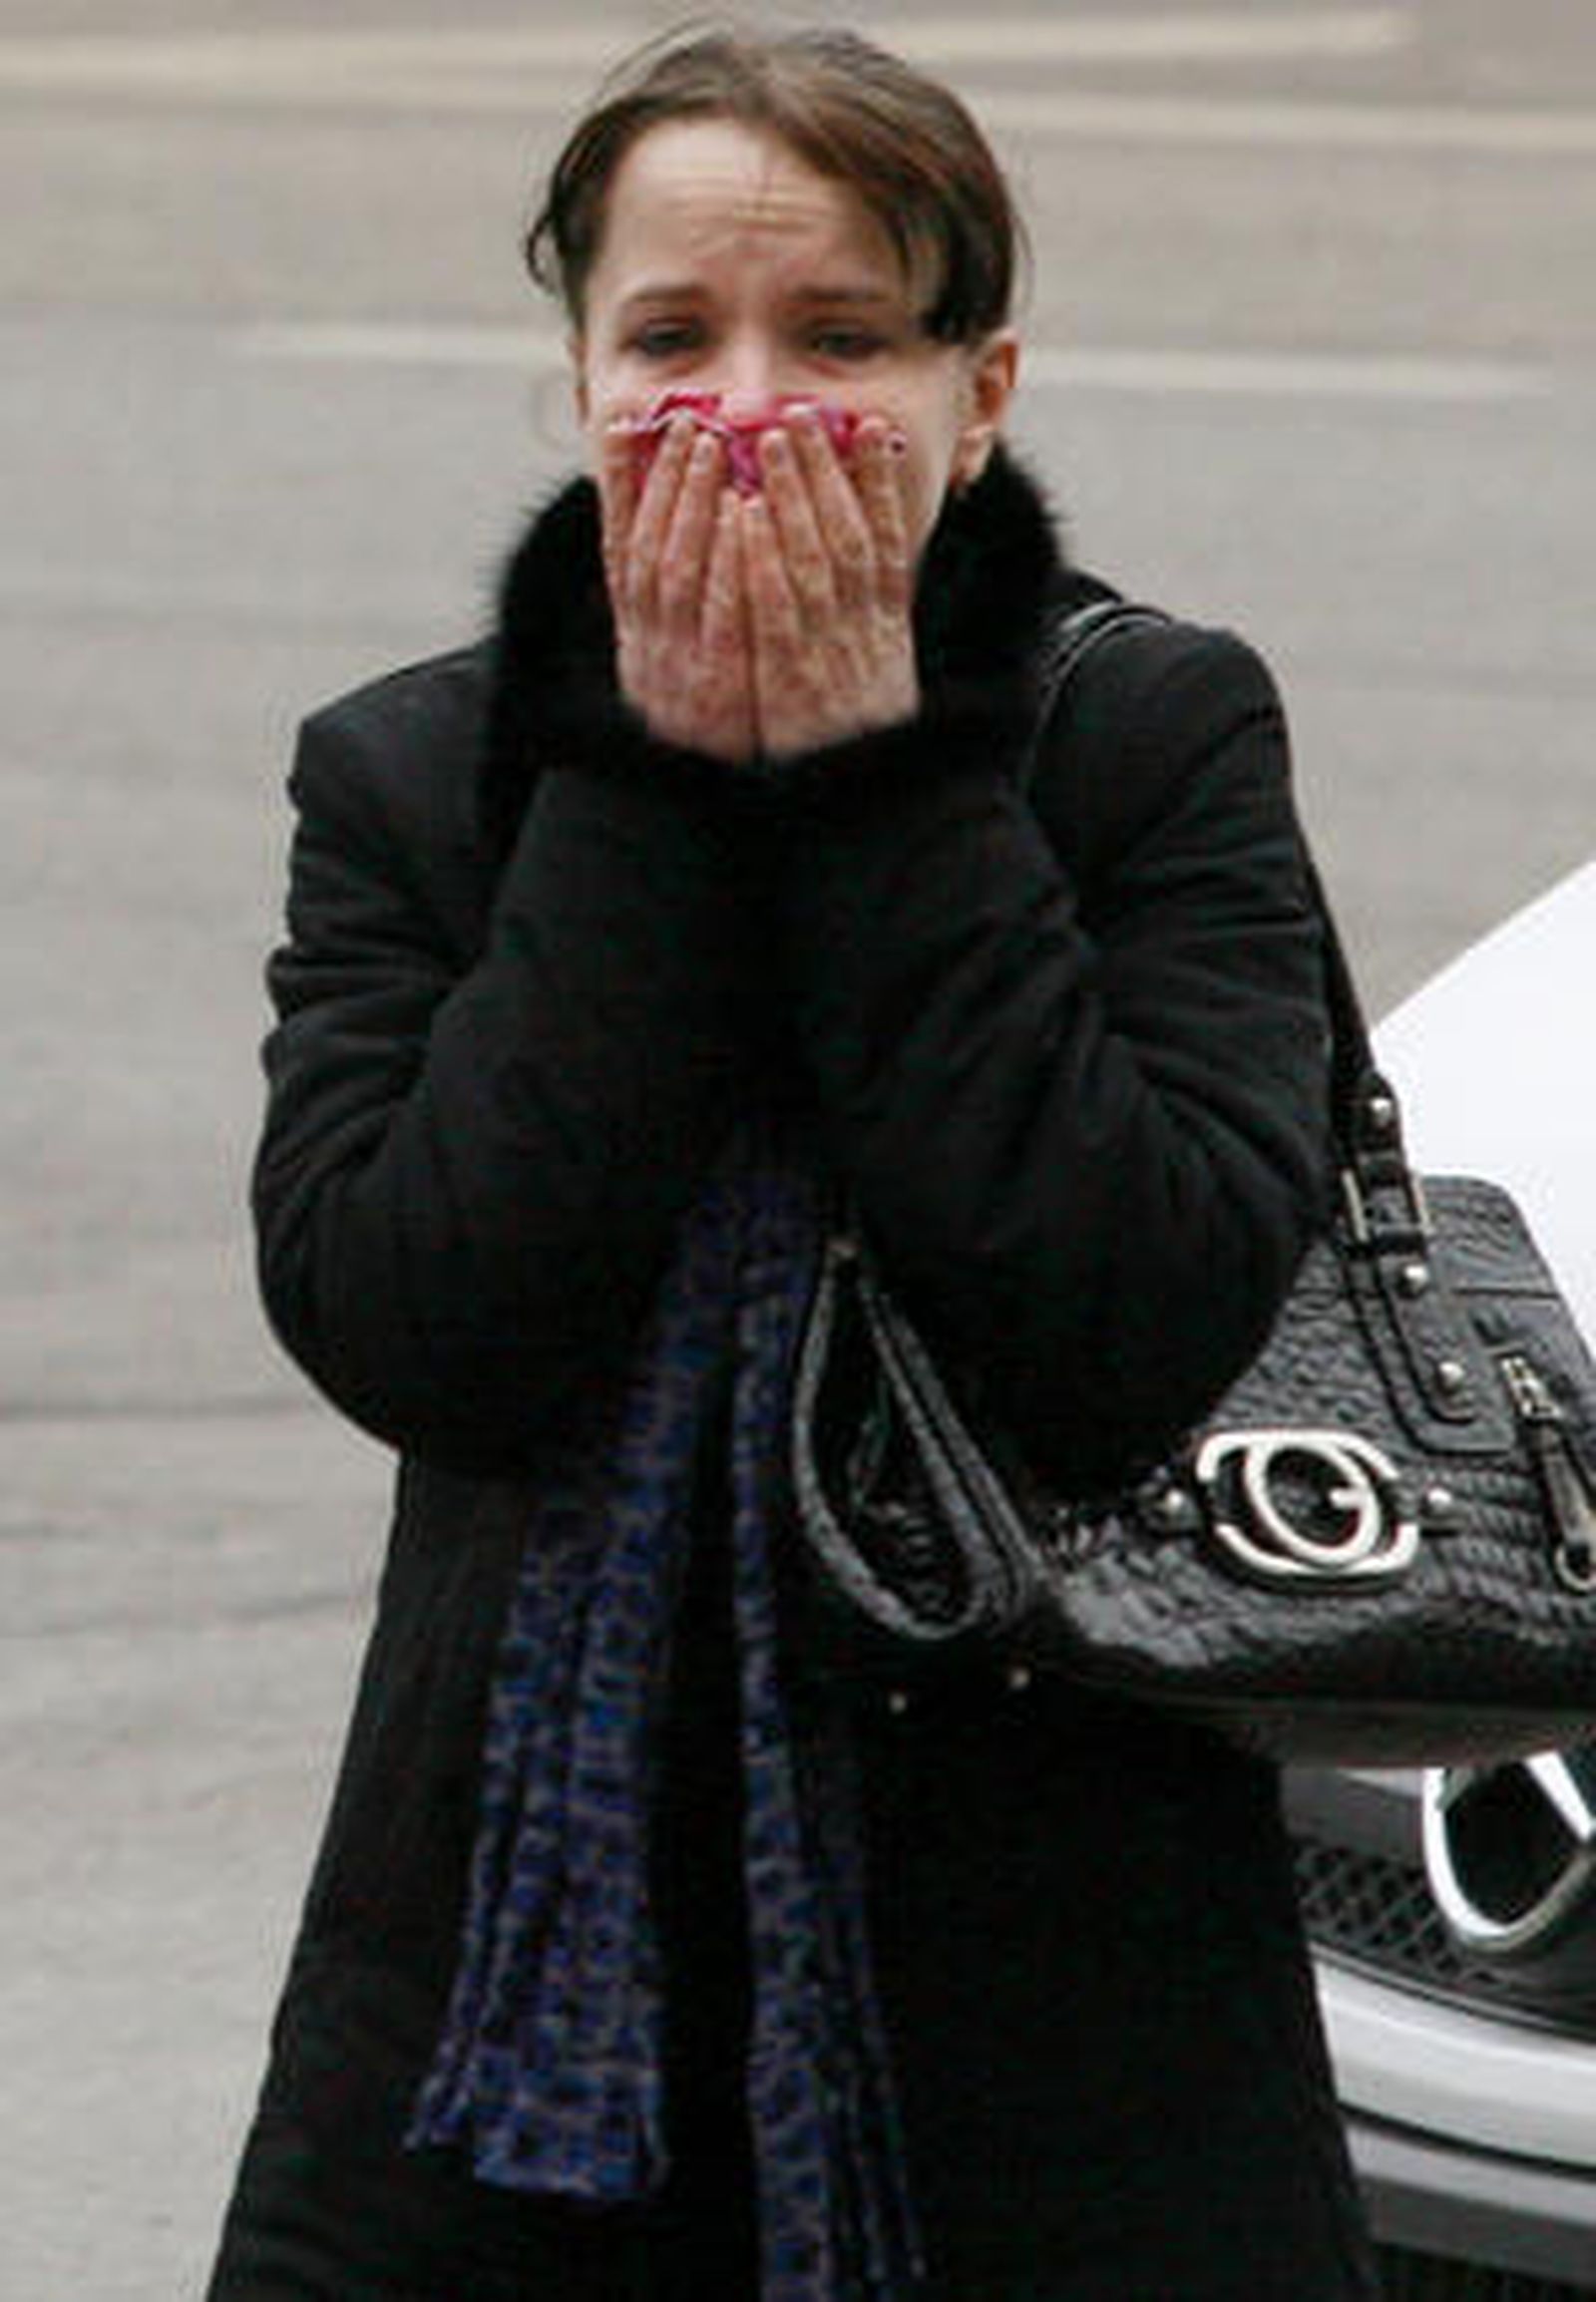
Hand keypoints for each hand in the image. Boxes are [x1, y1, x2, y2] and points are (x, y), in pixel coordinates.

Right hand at [598, 413, 756, 763]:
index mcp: (633, 632)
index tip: (629, 424)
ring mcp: (680, 661)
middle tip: (685, 419)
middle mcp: (648, 640)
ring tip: (710, 444)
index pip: (621, 543)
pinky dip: (731, 560)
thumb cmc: (688, 731)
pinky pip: (723, 611)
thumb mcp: (658, 669)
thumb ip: (655, 610)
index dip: (625, 483)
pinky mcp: (717, 683)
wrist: (691, 812)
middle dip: (665, 478)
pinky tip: (746, 513)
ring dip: (692, 501)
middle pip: (651, 544)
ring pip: (679, 566)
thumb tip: (651, 546)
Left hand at [739, 410, 917, 760]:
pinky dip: (763, 556)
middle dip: (827, 470)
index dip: (879, 484)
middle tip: (807, 411)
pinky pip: (775, 608)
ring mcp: (828, 653)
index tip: (871, 431)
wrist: (866, 814)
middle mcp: (864, 632)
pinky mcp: (791, 679)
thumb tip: (877, 571)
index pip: (888, 542)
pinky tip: (747, 511)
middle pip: (847, 534)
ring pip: (813, 557)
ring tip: (775, 435)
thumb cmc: (863, 746)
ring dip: (794, 493)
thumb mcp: (886, 678)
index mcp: (888, 629)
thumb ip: (879, 624)